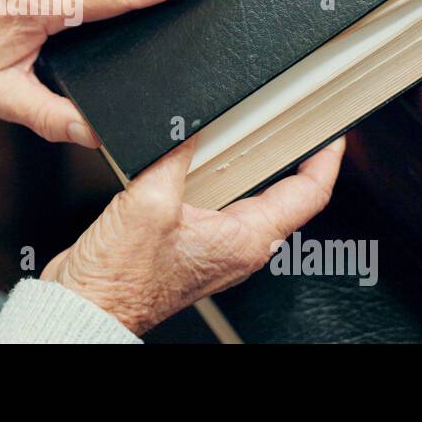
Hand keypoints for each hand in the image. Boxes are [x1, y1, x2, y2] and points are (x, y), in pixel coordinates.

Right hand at [41, 136, 344, 334]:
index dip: (326, 159)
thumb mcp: (149, 202)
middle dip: (288, 153)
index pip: (308, 195)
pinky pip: (216, 202)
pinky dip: (213, 175)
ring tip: (246, 128)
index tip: (334, 133)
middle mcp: (238, 248)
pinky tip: (193, 156)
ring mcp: (215, 247)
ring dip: (246, 162)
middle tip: (292, 117)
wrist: (86, 304)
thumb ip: (175, 156)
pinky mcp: (190, 244)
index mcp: (245, 241)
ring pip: (247, 196)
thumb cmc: (119, 277)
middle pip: (283, 194)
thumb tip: (190, 125)